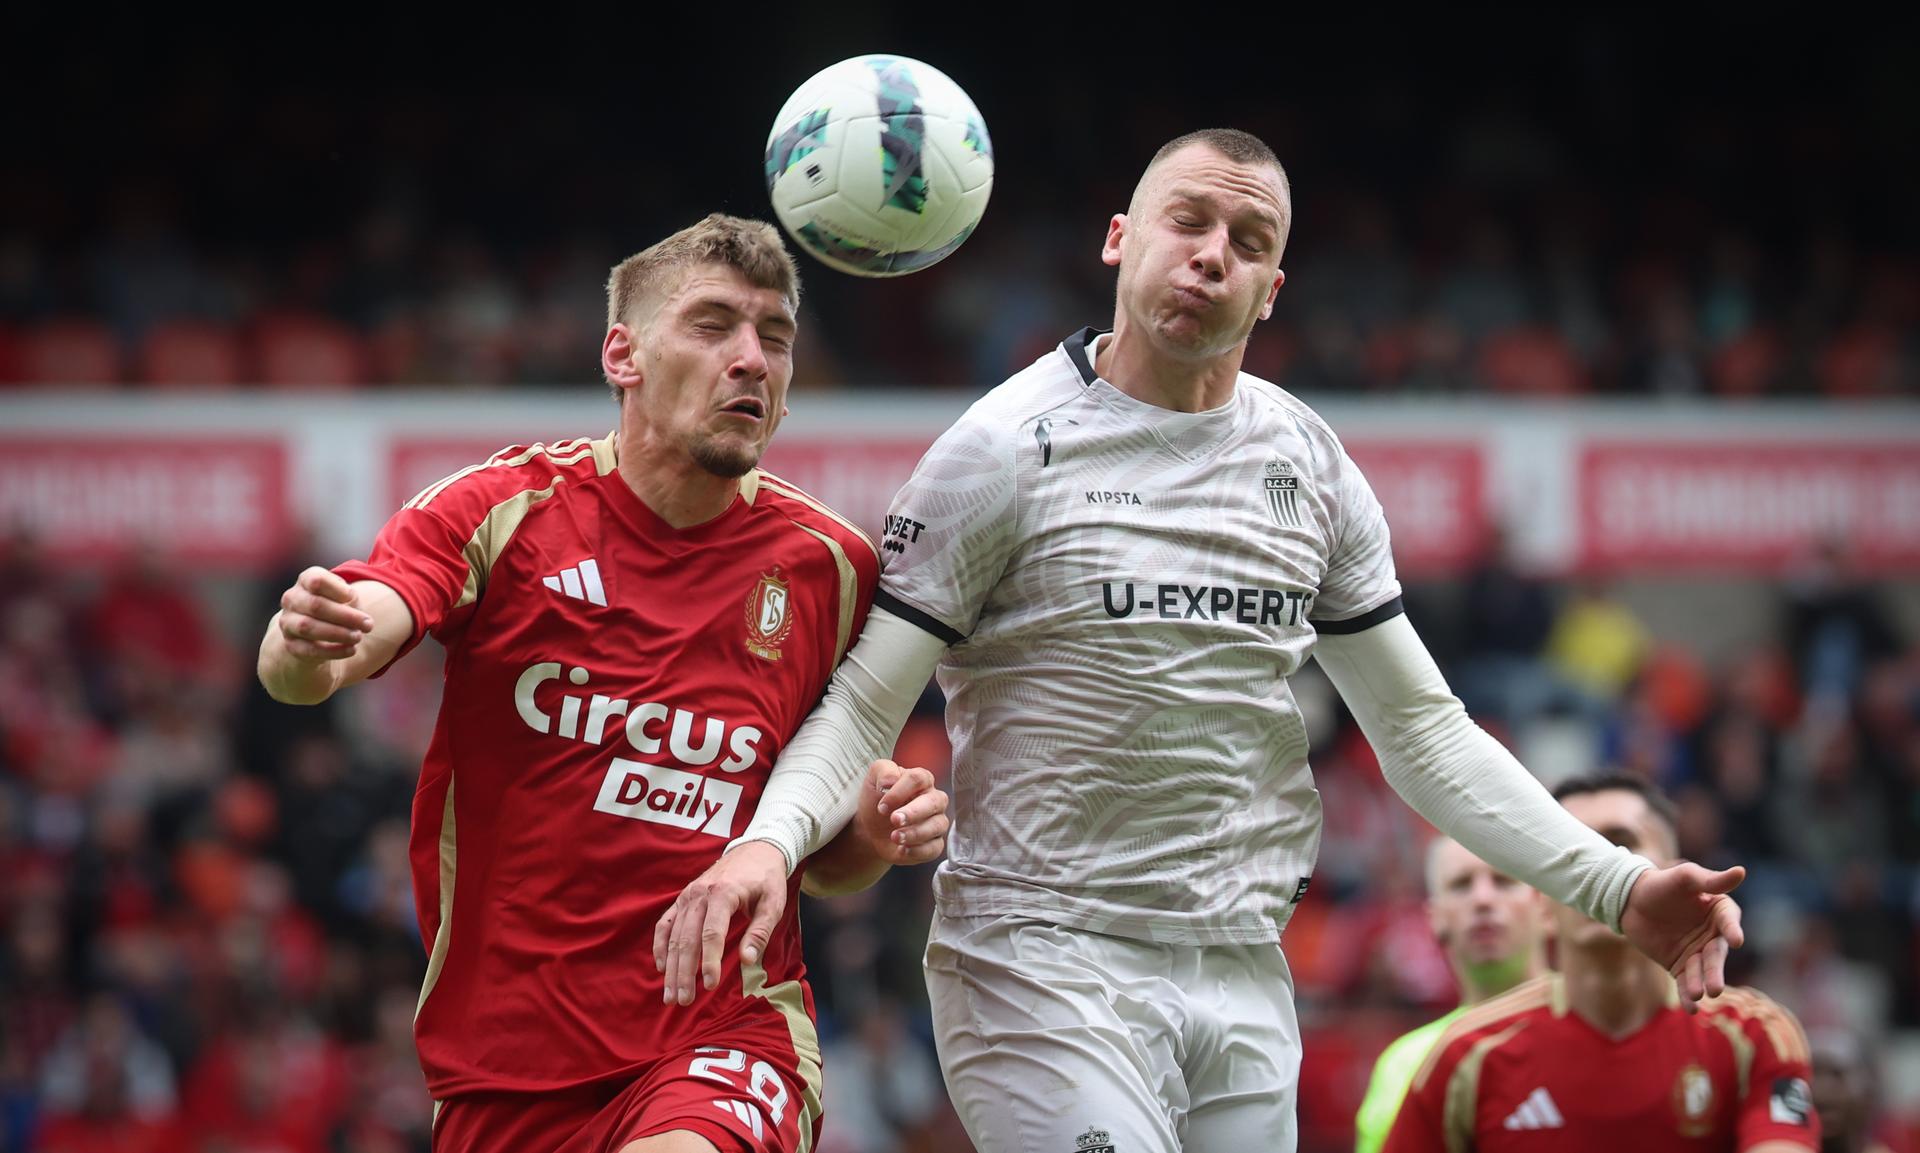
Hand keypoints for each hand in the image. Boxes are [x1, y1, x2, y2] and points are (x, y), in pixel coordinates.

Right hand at [276, 566, 373, 661]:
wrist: (315, 629)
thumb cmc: (335, 605)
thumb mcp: (344, 596)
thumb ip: (350, 598)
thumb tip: (358, 614)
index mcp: (305, 580)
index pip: (317, 580)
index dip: (337, 589)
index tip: (352, 597)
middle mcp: (292, 599)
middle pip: (316, 605)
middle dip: (346, 616)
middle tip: (368, 624)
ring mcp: (288, 622)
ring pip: (308, 627)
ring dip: (338, 633)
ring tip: (358, 637)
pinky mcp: (291, 644)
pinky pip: (309, 649)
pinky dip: (333, 651)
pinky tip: (351, 650)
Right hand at [652, 840, 787, 1005]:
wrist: (754, 850)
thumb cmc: (766, 880)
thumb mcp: (774, 903)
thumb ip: (760, 932)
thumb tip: (748, 961)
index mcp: (723, 892)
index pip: (712, 933)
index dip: (709, 961)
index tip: (710, 985)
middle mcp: (700, 893)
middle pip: (687, 938)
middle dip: (684, 972)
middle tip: (683, 1001)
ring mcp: (687, 896)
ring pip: (674, 936)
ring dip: (671, 967)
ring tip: (670, 995)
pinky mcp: (682, 899)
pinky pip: (665, 924)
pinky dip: (660, 946)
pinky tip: (662, 968)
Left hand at [856, 758, 949, 865]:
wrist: (870, 829)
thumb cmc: (876, 800)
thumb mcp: (874, 779)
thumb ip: (883, 771)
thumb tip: (891, 781)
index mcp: (922, 779)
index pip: (918, 779)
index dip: (899, 792)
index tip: (882, 806)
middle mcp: (934, 799)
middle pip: (933, 802)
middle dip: (913, 812)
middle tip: (894, 820)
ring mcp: (937, 821)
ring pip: (937, 826)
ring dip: (914, 833)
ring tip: (894, 837)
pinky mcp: (935, 843)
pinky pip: (935, 847)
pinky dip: (918, 850)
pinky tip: (902, 849)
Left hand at [1619, 862, 1745, 1003]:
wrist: (1630, 901)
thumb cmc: (1661, 884)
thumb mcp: (1684, 878)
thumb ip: (1710, 880)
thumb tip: (1741, 871)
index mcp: (1719, 911)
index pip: (1728, 921)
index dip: (1732, 929)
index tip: (1734, 940)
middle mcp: (1713, 935)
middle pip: (1716, 954)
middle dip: (1715, 971)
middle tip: (1715, 987)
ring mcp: (1698, 952)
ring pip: (1702, 971)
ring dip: (1701, 984)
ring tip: (1698, 994)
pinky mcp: (1681, 965)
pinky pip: (1686, 981)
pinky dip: (1688, 995)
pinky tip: (1691, 1008)